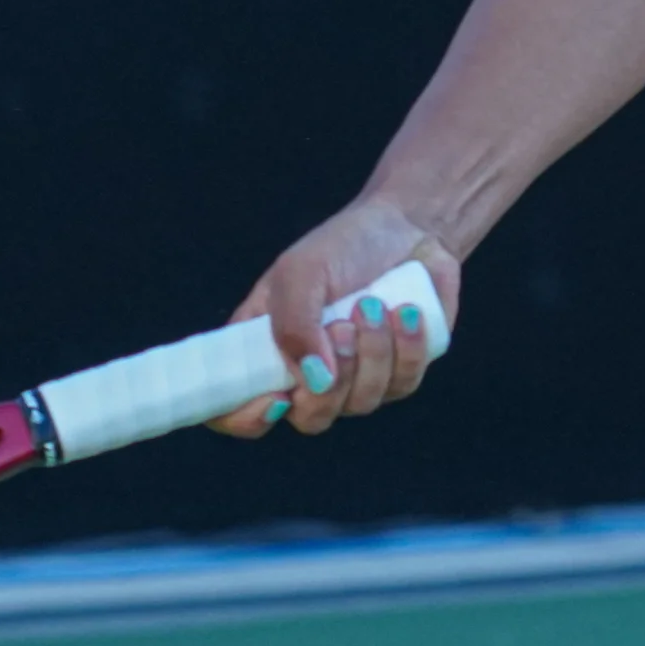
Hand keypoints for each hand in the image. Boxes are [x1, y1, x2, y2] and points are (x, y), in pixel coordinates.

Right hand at [205, 195, 460, 439]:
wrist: (409, 227)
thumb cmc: (344, 246)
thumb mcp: (302, 272)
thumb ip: (294, 325)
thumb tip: (317, 380)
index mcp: (265, 348)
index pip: (235, 408)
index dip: (247, 418)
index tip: (277, 398)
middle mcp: (306, 375)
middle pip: (309, 417)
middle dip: (333, 375)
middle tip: (343, 325)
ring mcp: (354, 381)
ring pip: (361, 402)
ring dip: (372, 350)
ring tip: (375, 303)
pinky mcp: (398, 375)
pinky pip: (402, 385)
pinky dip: (406, 347)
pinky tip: (407, 312)